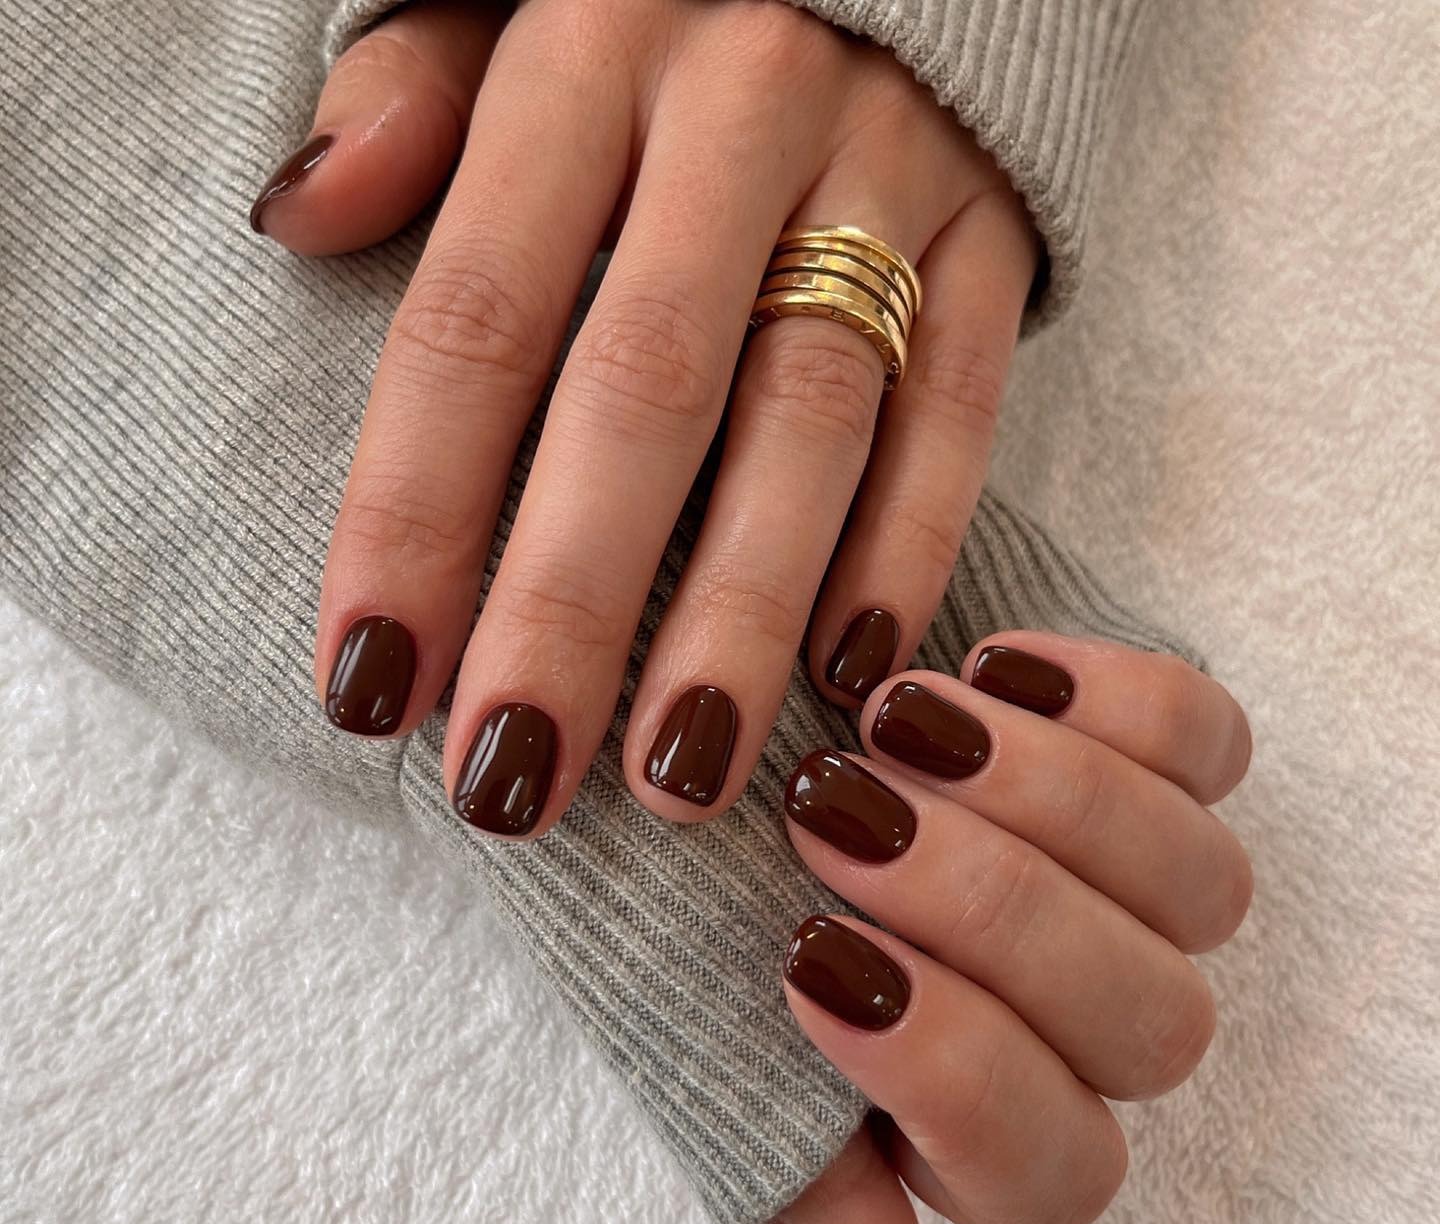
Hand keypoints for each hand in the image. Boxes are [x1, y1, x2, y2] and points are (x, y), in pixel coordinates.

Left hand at [251, 0, 1037, 836]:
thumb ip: (410, 93)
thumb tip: (305, 218)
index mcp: (586, 50)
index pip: (475, 319)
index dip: (414, 516)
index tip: (371, 686)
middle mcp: (739, 113)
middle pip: (643, 395)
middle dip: (571, 608)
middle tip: (513, 782)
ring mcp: (889, 175)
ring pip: (812, 424)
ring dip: (741, 620)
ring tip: (677, 782)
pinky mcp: (995, 238)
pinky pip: (960, 411)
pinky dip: (911, 548)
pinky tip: (851, 677)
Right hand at [761, 635, 1253, 1223]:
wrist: (712, 750)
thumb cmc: (705, 913)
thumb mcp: (721, 1056)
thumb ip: (813, 1201)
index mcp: (999, 1132)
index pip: (1047, 1166)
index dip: (944, 1071)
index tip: (803, 956)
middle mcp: (1092, 1025)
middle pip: (1143, 1024)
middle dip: (991, 914)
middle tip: (836, 809)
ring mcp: (1138, 886)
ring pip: (1202, 886)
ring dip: (1052, 800)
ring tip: (899, 718)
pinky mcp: (1152, 755)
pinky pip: (1207, 740)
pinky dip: (1116, 701)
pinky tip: (987, 667)